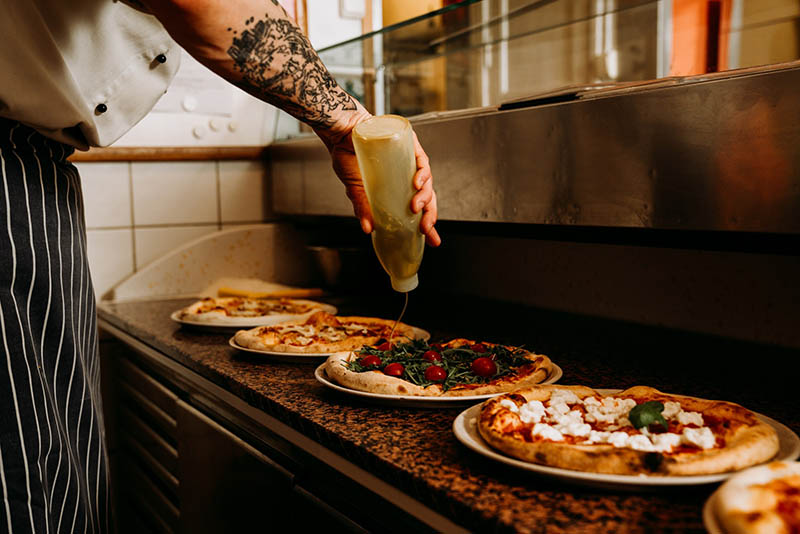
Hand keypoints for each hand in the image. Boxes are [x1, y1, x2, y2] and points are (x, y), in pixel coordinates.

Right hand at [324, 121, 440, 246]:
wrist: (340, 132)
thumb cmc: (347, 157)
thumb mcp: (355, 189)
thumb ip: (362, 208)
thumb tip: (368, 229)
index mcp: (398, 188)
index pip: (418, 208)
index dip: (427, 223)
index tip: (433, 239)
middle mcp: (406, 174)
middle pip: (427, 196)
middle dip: (429, 213)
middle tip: (425, 226)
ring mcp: (409, 159)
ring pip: (427, 180)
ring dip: (425, 195)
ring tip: (416, 206)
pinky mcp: (409, 143)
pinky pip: (422, 159)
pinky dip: (422, 171)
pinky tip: (417, 181)